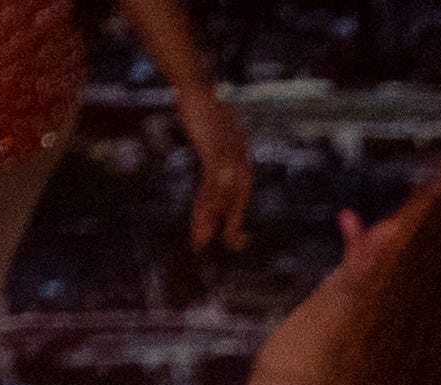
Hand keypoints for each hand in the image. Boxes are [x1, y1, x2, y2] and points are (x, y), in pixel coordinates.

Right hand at [179, 87, 252, 247]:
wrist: (198, 88)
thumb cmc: (205, 108)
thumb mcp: (216, 133)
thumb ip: (220, 149)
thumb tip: (219, 162)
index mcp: (241, 157)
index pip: (240, 191)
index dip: (234, 211)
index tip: (228, 230)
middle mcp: (240, 159)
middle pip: (236, 197)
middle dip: (228, 221)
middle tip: (223, 241)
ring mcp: (229, 156)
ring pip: (223, 194)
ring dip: (212, 217)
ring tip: (202, 236)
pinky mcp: (215, 152)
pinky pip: (213, 182)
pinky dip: (209, 199)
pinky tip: (204, 213)